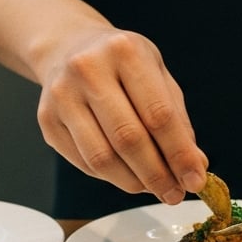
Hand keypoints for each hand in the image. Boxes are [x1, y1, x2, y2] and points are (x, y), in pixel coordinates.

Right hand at [36, 29, 208, 204]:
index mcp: (125, 51)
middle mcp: (88, 69)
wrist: (67, 47)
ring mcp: (62, 95)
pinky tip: (128, 174)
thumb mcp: (157, 75)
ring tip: (154, 188)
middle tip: (175, 194)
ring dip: (133, 182)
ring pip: (102, 158)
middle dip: (157, 175)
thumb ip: (177, 119)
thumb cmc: (120, 64)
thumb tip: (194, 165)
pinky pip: (84, 163)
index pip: (158, 114)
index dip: (179, 154)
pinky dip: (111, 177)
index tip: (194, 180)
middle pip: (128, 139)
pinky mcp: (47, 120)